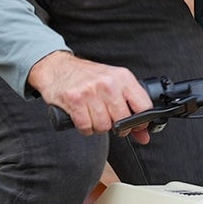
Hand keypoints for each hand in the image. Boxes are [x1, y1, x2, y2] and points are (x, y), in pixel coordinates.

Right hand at [28, 51, 154, 143]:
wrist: (57, 68)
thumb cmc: (87, 77)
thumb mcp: (113, 86)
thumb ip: (131, 110)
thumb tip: (144, 135)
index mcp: (122, 77)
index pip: (143, 106)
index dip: (140, 121)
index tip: (134, 125)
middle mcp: (108, 83)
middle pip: (122, 120)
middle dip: (116, 127)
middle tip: (109, 120)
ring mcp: (91, 91)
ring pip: (103, 126)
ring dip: (98, 127)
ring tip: (93, 116)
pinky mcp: (74, 100)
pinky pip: (86, 128)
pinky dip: (85, 128)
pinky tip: (83, 117)